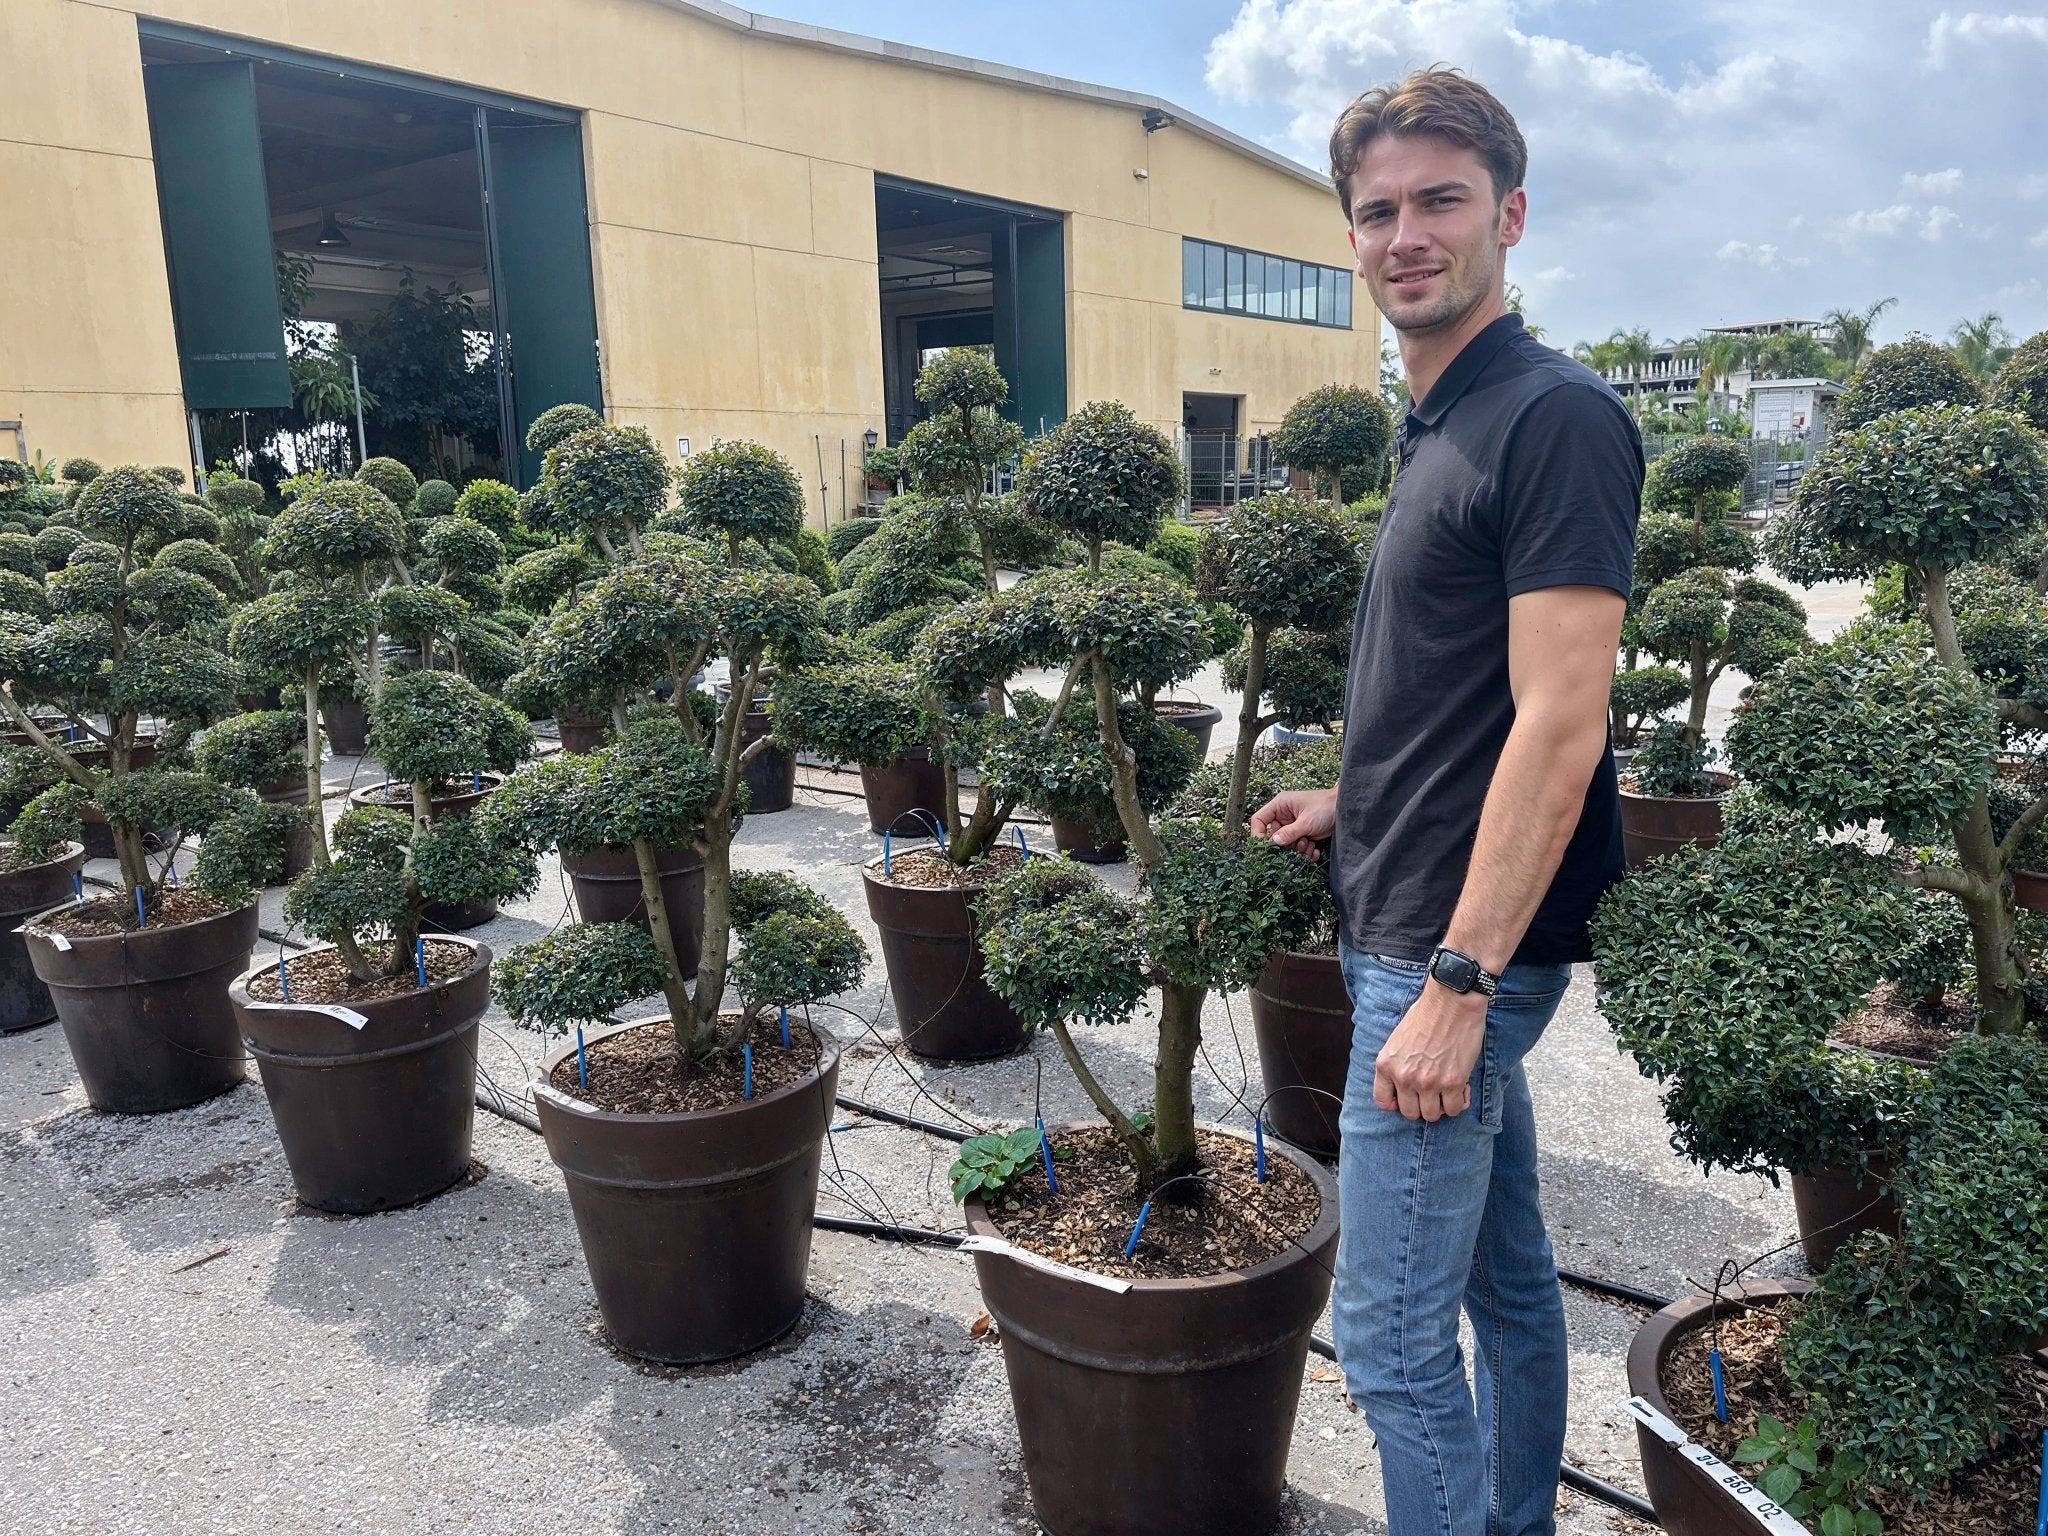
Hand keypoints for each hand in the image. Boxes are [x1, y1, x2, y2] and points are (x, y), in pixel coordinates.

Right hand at [1250, 787, 1337, 859]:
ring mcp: (1294, 824)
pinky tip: (1315, 850)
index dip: (1258, 834)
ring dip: (1297, 849)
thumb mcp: (1307, 821)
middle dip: (1285, 845)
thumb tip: (1274, 843)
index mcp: (1280, 805)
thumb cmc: (1326, 807)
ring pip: (1286, 844)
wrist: (1347, 808)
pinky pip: (1297, 846)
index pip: (1259, 819)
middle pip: (1273, 836)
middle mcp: (1284, 815)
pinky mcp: (1304, 833)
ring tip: (1309, 845)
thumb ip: (1289, 833)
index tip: (1264, 847)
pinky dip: (1305, 851)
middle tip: (1297, 846)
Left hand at [1373, 982, 1488, 1121]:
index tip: (1408, 1097)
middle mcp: (1404, 1077)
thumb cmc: (1426, 1014)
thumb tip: (1403, 1086)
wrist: (1451, 1001)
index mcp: (1386, 1065)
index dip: (1396, 1103)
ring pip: (1432, 1115)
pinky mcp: (1453, 1083)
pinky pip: (1454, 1109)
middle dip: (1421, 1105)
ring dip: (1440, 1106)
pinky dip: (1459, 1102)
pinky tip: (1461, 1088)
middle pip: (1410, 1113)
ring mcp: (1428, 1082)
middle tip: (1431, 1093)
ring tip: (1446, 1090)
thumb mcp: (1397, 1039)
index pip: (1383, 1101)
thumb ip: (1396, 1064)